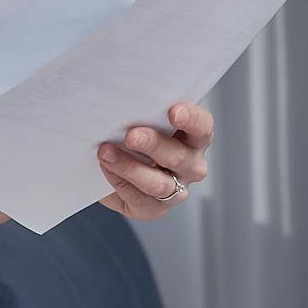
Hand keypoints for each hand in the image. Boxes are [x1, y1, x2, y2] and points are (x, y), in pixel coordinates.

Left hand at [95, 102, 212, 219]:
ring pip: (159, 184)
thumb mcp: (141, 117)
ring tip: (106, 152)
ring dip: (130, 168)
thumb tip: (124, 99)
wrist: (109, 161)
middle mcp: (190, 165)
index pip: (202, 127)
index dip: (191, 119)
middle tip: (131, 135)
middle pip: (178, 157)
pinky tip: (106, 167)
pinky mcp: (154, 208)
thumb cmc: (131, 132)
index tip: (174, 111)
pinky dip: (119, 182)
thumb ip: (142, 109)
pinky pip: (139, 200)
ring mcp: (175, 190)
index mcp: (194, 138)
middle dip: (153, 145)